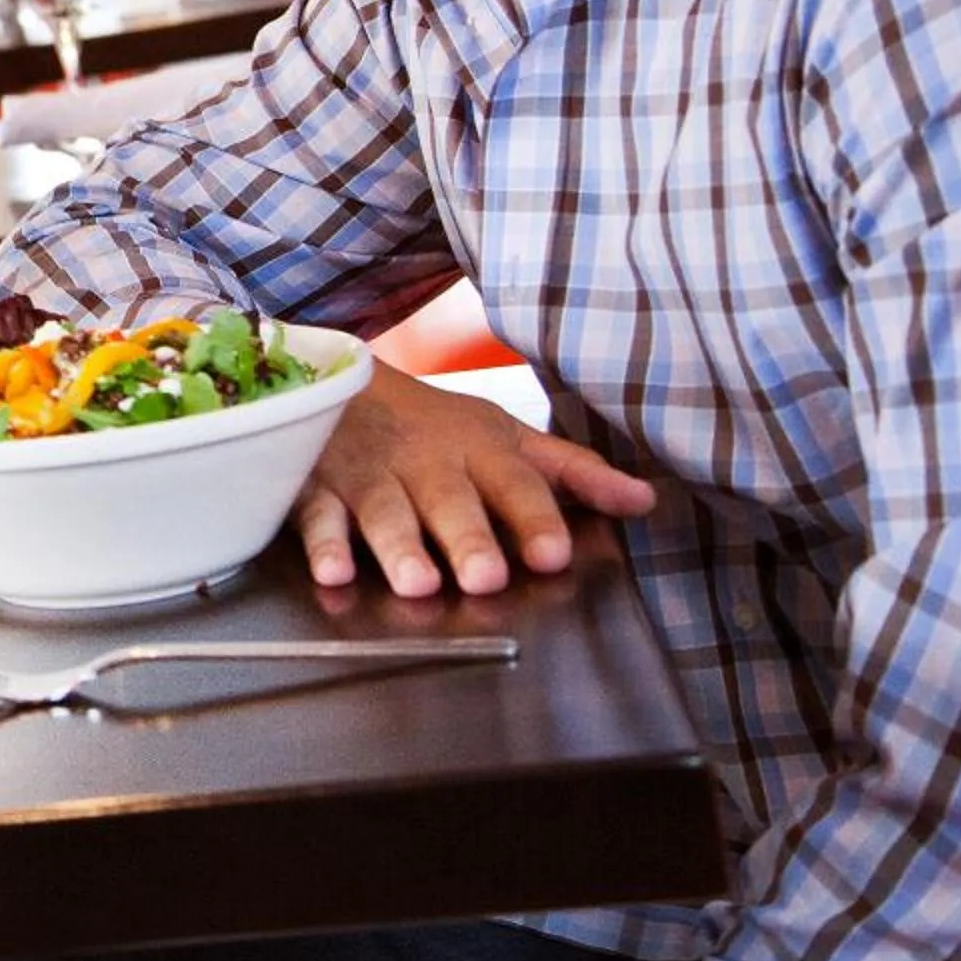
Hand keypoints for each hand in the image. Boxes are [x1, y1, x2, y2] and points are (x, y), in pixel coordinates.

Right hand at [295, 363, 657, 596]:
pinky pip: (315, 513)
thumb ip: (572, 473)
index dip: (534, 518)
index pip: (515, 482)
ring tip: (417, 582)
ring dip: (398, 545)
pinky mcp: (316, 484)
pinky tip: (332, 572)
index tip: (553, 554)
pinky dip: (321, 543)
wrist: (337, 378)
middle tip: (485, 576)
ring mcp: (368, 472)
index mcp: (478, 449)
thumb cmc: (433, 425)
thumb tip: (645, 500)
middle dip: (466, 537)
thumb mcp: (506, 437)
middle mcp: (425, 461)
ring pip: (384, 510)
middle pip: (449, 499)